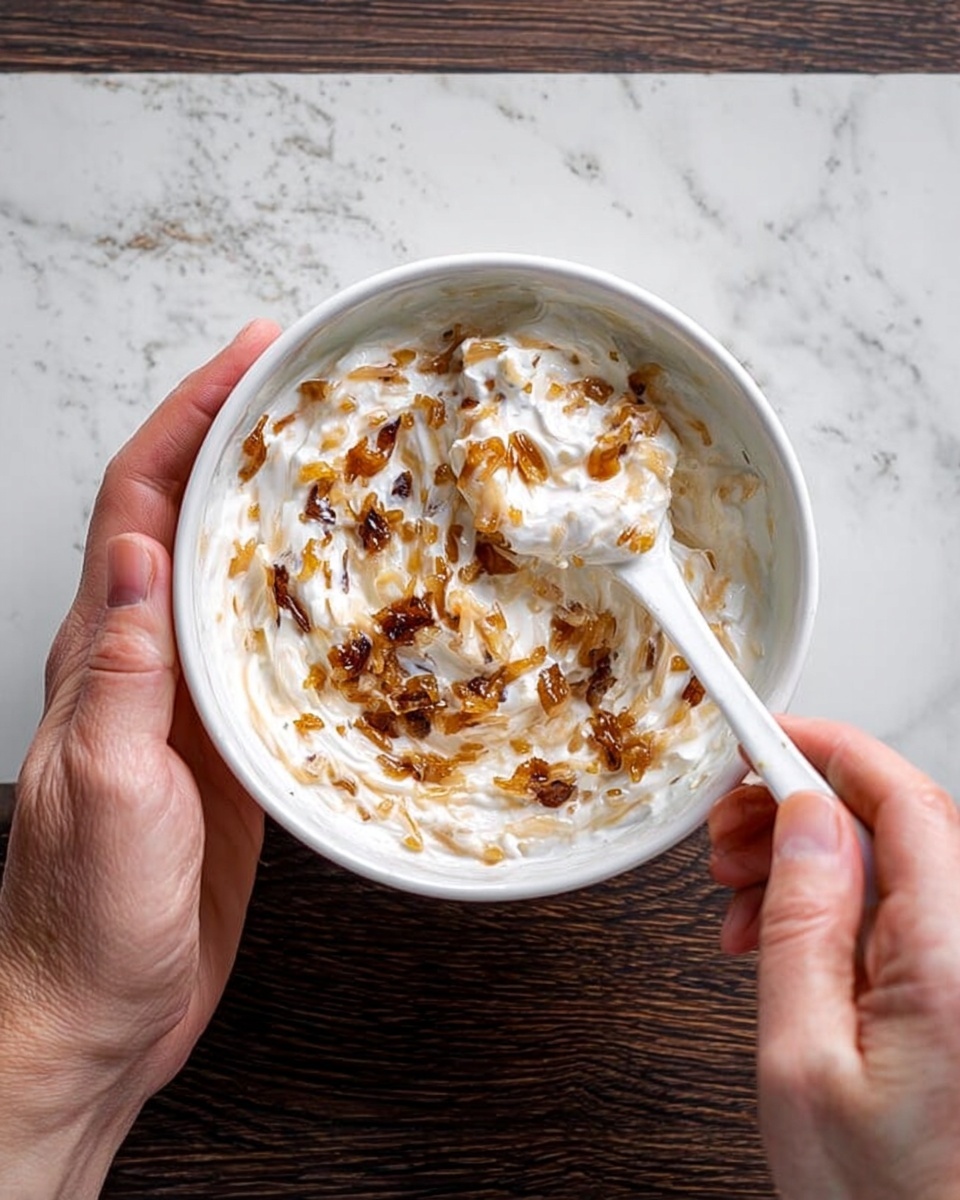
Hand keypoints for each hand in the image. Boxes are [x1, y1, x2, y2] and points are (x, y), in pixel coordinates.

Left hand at [0, 320, 280, 1198]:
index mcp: (102, 658)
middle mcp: (142, 665)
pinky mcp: (230, 748)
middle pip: (186, 517)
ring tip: (345, 464)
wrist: (100, 1015)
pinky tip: (353, 596)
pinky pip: (266, 649)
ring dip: (275, 507)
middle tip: (309, 387)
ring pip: (232, 575)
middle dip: (237, 435)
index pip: (138, 505)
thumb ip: (120, 681)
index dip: (186, 419)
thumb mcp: (102, 795)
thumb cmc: (87, 922)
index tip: (246, 357)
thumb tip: (137, 562)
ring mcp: (188, 704)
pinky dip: (304, 600)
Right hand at [709, 716, 959, 1199]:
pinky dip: (827, 906)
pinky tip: (773, 934)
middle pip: (898, 823)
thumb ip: (805, 925)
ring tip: (737, 892)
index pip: (904, 800)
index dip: (829, 749)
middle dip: (801, 806)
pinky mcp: (954, 992)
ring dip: (806, 858)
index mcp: (956, 959)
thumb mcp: (802, 1058)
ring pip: (891, 864)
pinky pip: (895, 914)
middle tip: (727, 829)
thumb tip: (804, 820)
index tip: (765, 734)